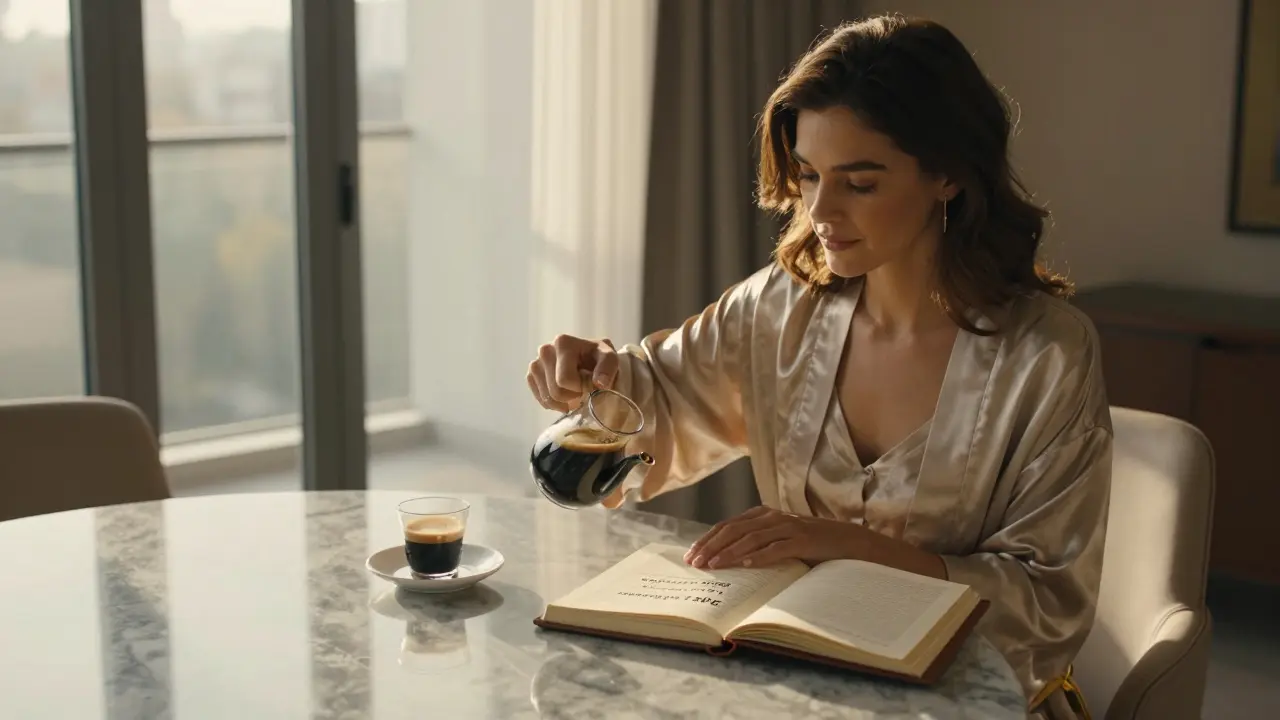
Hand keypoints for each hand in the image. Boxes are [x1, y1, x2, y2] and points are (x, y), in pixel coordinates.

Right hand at [526, 335, 619, 412]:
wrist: (591, 360)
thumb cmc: (600, 359)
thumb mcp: (610, 358)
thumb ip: (608, 367)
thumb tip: (599, 383)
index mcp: (562, 342)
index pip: (565, 379)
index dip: (581, 388)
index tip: (590, 384)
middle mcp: (545, 350)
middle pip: (555, 391)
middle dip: (573, 396)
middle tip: (584, 390)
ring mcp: (536, 363)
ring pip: (547, 397)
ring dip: (565, 402)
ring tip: (576, 393)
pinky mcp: (532, 375)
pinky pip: (541, 399)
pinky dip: (555, 404)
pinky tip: (566, 397)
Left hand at [684, 506, 868, 569]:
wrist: (849, 542)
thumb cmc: (810, 544)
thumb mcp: (779, 539)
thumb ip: (757, 542)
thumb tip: (725, 560)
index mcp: (764, 515)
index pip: (727, 525)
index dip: (707, 539)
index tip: (691, 555)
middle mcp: (773, 517)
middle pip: (734, 530)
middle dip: (711, 546)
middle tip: (695, 563)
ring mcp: (789, 527)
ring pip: (751, 538)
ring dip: (729, 553)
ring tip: (713, 566)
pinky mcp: (804, 540)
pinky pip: (777, 548)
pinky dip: (759, 556)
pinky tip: (745, 565)